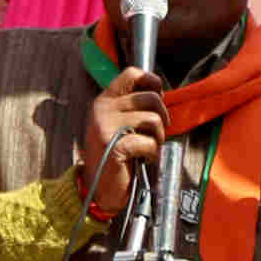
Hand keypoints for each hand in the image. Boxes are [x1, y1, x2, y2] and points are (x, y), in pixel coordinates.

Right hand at [76, 69, 168, 220]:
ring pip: (153, 119)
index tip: (158, 99)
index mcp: (106, 100)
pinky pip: (149, 142)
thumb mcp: (123, 124)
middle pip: (151, 98)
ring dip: (157, 138)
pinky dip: (152, 153)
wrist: (99, 186)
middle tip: (153, 134)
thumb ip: (135, 106)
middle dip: (162, 118)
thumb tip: (160, 92)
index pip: (132, 73)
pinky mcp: (113, 146)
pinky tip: (142, 160)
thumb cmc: (118, 154)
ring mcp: (105, 126)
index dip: (153, 82)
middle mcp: (103, 108)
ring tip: (146, 148)